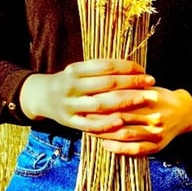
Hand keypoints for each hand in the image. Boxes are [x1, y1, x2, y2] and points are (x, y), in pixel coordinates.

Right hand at [19, 59, 155, 132]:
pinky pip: (90, 124)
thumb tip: (131, 68)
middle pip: (107, 84)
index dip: (127, 67)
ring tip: (144, 99)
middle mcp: (72, 86)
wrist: (40, 97)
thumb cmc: (68, 82)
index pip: (106, 66)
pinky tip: (122, 121)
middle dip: (132, 83)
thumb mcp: (78, 71)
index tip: (144, 70)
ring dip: (126, 101)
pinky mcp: (69, 122)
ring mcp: (70, 105)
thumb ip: (99, 70)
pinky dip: (106, 123)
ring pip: (101, 104)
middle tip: (151, 83)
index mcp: (75, 70)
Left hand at [96, 87, 191, 156]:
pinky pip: (134, 150)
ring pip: (124, 135)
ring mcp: (156, 134)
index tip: (87, 101)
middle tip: (82, 116)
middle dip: (99, 118)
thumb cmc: (160, 97)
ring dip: (105, 133)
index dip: (102, 102)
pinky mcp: (157, 147)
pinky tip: (106, 145)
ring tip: (89, 130)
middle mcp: (154, 117)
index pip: (120, 101)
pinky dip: (118, 148)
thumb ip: (128, 88)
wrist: (185, 112)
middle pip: (120, 118)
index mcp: (150, 99)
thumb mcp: (147, 88)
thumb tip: (100, 88)